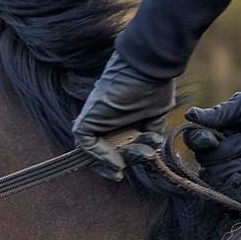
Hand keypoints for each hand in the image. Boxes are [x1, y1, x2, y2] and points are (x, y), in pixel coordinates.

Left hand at [72, 54, 176, 179]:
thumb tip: (152, 148)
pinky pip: (85, 143)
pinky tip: (118, 161)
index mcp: (118, 117)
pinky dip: (99, 156)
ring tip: (141, 153)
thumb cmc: (155, 86)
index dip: (119, 160)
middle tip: (143, 159)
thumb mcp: (155, 114)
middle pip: (103, 151)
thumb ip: (149, 131)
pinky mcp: (88, 117)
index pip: (111, 145)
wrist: (150, 69)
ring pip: (94, 150)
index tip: (129, 170)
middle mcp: (103, 118)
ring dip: (117, 159)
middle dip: (122, 161)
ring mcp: (94, 117)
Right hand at [182, 89, 240, 193]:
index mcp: (215, 129)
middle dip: (225, 151)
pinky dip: (230, 183)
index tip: (214, 139)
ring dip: (229, 166)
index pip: (193, 140)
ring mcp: (230, 165)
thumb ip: (218, 113)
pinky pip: (226, 189)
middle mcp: (218, 148)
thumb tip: (189, 115)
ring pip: (212, 175)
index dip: (199, 142)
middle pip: (203, 159)